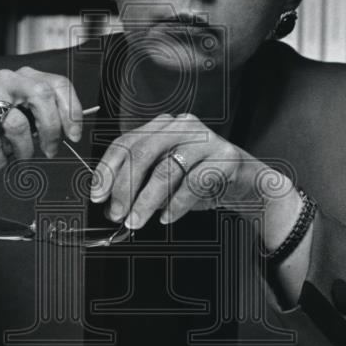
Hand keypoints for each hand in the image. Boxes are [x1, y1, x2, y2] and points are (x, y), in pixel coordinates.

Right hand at [0, 66, 84, 176]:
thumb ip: (46, 119)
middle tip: (51, 151)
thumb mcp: (24, 116)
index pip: (59, 84)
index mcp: (26, 77)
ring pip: (17, 123)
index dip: (72, 111)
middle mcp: (7, 80)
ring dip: (23, 151)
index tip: (74, 136)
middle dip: (51, 129)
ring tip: (19, 160)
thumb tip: (72, 134)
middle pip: (41, 95)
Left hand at [89, 112, 297, 230]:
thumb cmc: (202, 178)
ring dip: (146, 201)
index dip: (108, 169)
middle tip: (116, 213)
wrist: (248, 184)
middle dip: (124, 187)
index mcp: (163, 125)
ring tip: (136, 221)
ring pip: (166, 170)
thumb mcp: (167, 175)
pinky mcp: (225, 157)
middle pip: (143, 153)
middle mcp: (183, 125)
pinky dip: (176, 205)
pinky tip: (167, 217)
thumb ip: (140, 182)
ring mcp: (205, 139)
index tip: (98, 193)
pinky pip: (193, 184)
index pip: (126, 141)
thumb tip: (110, 203)